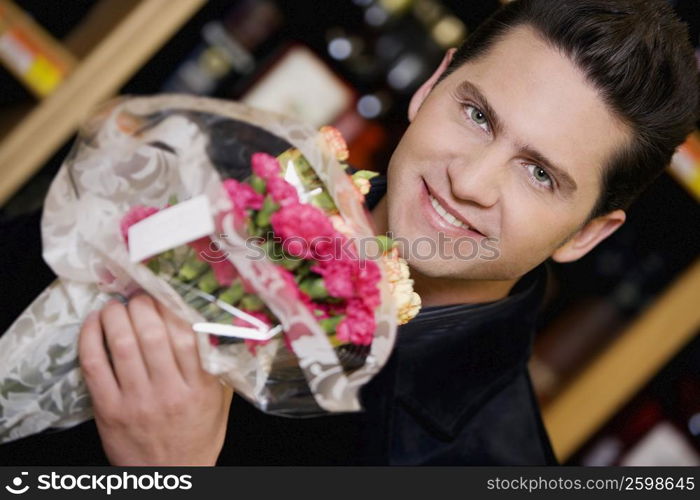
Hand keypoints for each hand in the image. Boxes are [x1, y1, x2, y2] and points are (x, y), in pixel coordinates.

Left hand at [78, 293, 232, 464]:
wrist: (170, 477)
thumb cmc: (198, 436)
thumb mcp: (220, 403)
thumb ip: (220, 367)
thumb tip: (219, 326)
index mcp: (198, 388)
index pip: (185, 337)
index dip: (172, 308)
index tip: (165, 295)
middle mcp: (168, 393)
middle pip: (151, 336)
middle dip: (142, 306)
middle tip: (139, 297)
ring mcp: (135, 401)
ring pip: (122, 345)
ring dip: (116, 315)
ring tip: (116, 305)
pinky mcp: (108, 410)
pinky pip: (94, 366)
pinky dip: (91, 338)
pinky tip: (95, 322)